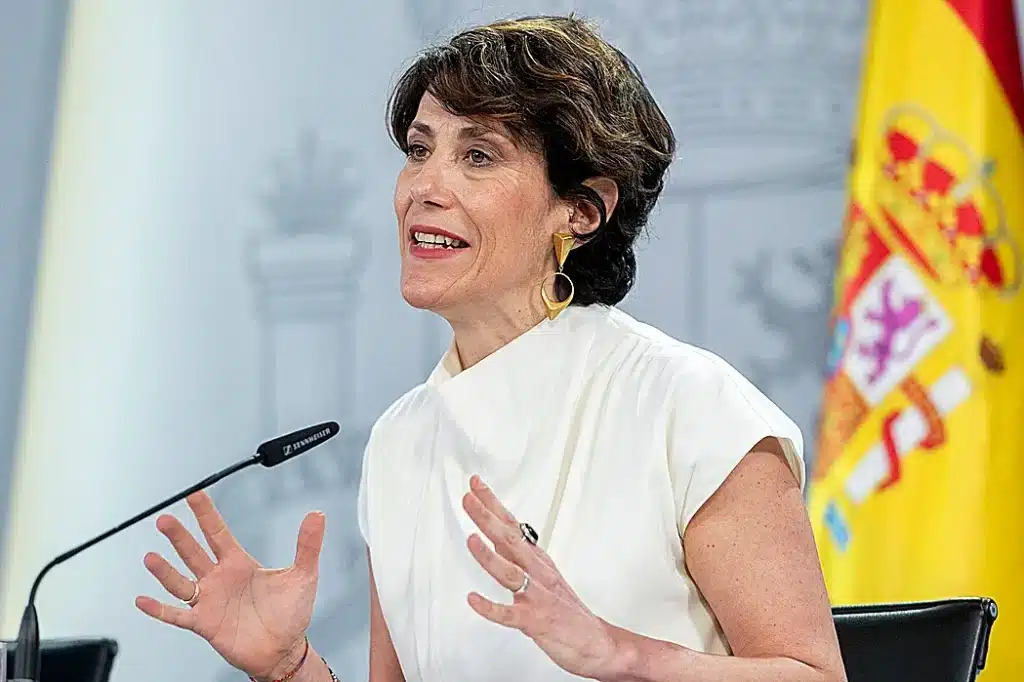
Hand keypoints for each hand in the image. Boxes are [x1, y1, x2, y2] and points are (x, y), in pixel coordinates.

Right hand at [135, 491, 324, 680]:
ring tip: (151, 556)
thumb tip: (317, 516)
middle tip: (165, 519)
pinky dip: (159, 609)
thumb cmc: (291, 615)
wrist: (284, 650)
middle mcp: (220, 579)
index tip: (195, 494)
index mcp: (240, 563)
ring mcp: (210, 601)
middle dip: (179, 536)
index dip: (206, 513)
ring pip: (181, 581)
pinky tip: (144, 600)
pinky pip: (177, 615)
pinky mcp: (205, 623)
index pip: (218, 532)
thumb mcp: (303, 575)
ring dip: (165, 570)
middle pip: (194, 552)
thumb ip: (307, 545)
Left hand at [462, 475, 620, 679]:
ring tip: (472, 539)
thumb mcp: (546, 576)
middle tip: (469, 498)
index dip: (493, 504)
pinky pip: (510, 615)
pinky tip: (474, 600)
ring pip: (510, 573)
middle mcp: (537, 574)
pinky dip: (491, 608)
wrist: (598, 644)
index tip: (476, 485)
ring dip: (489, 556)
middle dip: (487, 518)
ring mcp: (537, 597)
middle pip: (510, 540)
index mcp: (538, 562)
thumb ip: (521, 557)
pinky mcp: (535, 622)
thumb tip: (497, 538)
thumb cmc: (568, 612)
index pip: (513, 526)